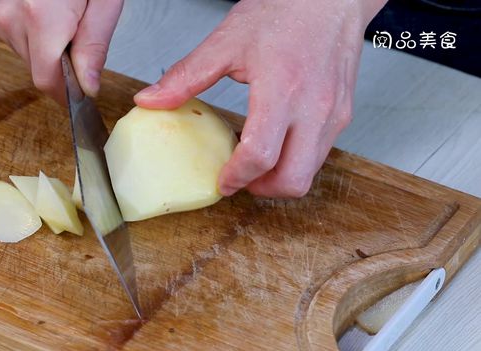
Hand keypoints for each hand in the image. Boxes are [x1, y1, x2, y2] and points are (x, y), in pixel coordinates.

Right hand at [0, 0, 123, 103]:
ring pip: (28, 59)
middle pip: (39, 71)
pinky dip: (35, 39)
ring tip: (64, 18)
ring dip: (49, 51)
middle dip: (63, 67)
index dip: (66, 94)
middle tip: (80, 35)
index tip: (82, 97)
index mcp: (41, 16)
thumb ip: (94, 47)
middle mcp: (12, 16)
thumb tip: (87, 86)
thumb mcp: (105, 2)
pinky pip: (17, 43)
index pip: (47, 80)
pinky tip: (47, 18)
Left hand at [134, 0, 386, 197]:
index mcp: (282, 90)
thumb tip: (150, 100)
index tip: (221, 182)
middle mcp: (315, 108)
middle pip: (293, 180)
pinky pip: (320, 154)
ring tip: (255, 161)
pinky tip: (275, 141)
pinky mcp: (343, 115)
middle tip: (239, 180)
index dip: (237, 177)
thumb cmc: (285, 10)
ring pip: (310, 172)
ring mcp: (334, 115)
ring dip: (279, 177)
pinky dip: (295, 159)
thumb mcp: (226, 41)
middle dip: (262, 190)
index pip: (261, 156)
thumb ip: (186, 77)